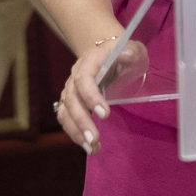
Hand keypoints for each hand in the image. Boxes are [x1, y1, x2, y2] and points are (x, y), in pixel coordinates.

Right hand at [55, 38, 141, 153]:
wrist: (103, 51)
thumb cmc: (119, 51)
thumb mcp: (130, 46)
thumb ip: (131, 51)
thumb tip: (129, 55)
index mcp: (89, 62)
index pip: (84, 79)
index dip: (91, 97)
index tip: (105, 115)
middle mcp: (74, 76)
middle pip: (72, 100)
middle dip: (82, 121)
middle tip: (94, 140)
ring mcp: (70, 89)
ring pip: (65, 111)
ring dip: (76, 131)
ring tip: (92, 149)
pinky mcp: (70, 101)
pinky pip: (66, 118)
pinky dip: (74, 133)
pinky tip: (87, 146)